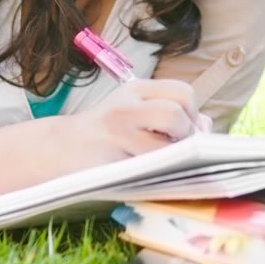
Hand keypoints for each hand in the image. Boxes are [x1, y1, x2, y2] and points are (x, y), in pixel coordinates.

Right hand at [65, 79, 211, 166]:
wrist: (58, 149)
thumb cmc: (106, 133)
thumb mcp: (135, 112)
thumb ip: (169, 114)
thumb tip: (206, 126)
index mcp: (135, 89)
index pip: (182, 93)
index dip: (193, 113)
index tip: (187, 129)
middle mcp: (125, 105)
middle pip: (176, 114)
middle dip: (187, 134)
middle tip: (178, 148)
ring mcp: (116, 132)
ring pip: (164, 144)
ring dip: (174, 156)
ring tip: (164, 162)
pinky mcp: (109, 158)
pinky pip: (149, 167)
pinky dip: (159, 172)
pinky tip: (152, 174)